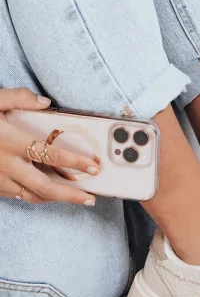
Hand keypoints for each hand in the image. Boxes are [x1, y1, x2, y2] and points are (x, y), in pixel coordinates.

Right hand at [0, 88, 97, 204]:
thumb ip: (18, 98)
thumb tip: (45, 102)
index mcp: (9, 141)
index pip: (50, 155)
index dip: (75, 162)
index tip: (94, 166)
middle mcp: (5, 164)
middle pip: (45, 186)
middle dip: (71, 194)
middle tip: (91, 197)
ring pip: (33, 196)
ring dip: (57, 199)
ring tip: (77, 198)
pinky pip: (19, 196)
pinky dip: (37, 196)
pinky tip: (49, 193)